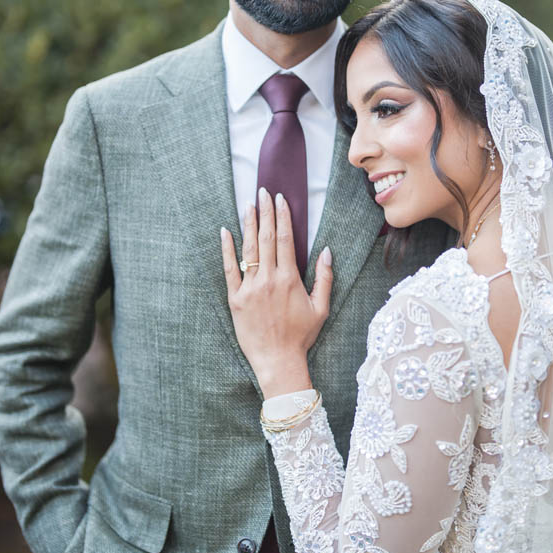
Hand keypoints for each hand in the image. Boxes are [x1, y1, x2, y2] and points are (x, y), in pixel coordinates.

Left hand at [221, 189, 332, 398]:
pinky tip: (225, 232)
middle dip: (265, 213)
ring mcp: (250, 288)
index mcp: (290, 279)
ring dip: (248, 224)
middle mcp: (269, 280)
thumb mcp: (321, 308)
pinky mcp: (235, 299)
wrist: (278, 361)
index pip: (285, 239)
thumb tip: (327, 250)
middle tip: (262, 192)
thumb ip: (324, 277)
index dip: (282, 217)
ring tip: (247, 205)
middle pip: (266, 238)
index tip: (280, 199)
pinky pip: (229, 269)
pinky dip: (227, 250)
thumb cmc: (301, 336)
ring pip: (248, 249)